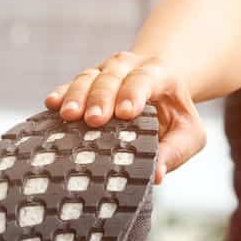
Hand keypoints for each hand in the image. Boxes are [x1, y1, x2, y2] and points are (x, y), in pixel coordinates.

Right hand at [44, 51, 204, 183]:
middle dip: (102, 97)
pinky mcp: (88, 81)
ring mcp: (106, 71)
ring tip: (69, 116)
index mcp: (160, 74)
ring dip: (78, 95)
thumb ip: (176, 151)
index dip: (134, 92)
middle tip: (94, 120)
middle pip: (113, 75)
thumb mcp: (189, 134)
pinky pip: (72, 83)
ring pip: (89, 76)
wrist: (163, 90)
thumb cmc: (176, 116)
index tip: (126, 113)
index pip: (146, 78)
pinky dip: (62, 92)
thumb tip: (157, 175)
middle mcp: (130, 66)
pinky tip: (51, 104)